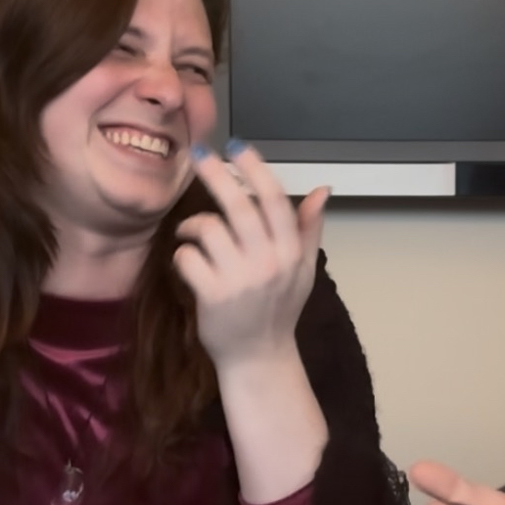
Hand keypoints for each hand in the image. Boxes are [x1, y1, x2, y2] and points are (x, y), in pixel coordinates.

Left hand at [175, 142, 328, 369]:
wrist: (258, 358)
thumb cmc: (278, 310)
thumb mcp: (302, 269)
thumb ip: (308, 228)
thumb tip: (322, 190)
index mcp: (290, 252)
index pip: (275, 199)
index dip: (255, 168)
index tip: (237, 146)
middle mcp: (268, 262)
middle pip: (239, 205)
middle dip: (217, 174)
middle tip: (200, 155)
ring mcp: (240, 279)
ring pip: (209, 228)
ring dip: (194, 224)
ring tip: (192, 232)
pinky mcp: (213, 296)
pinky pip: (188, 257)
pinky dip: (182, 255)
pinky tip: (188, 262)